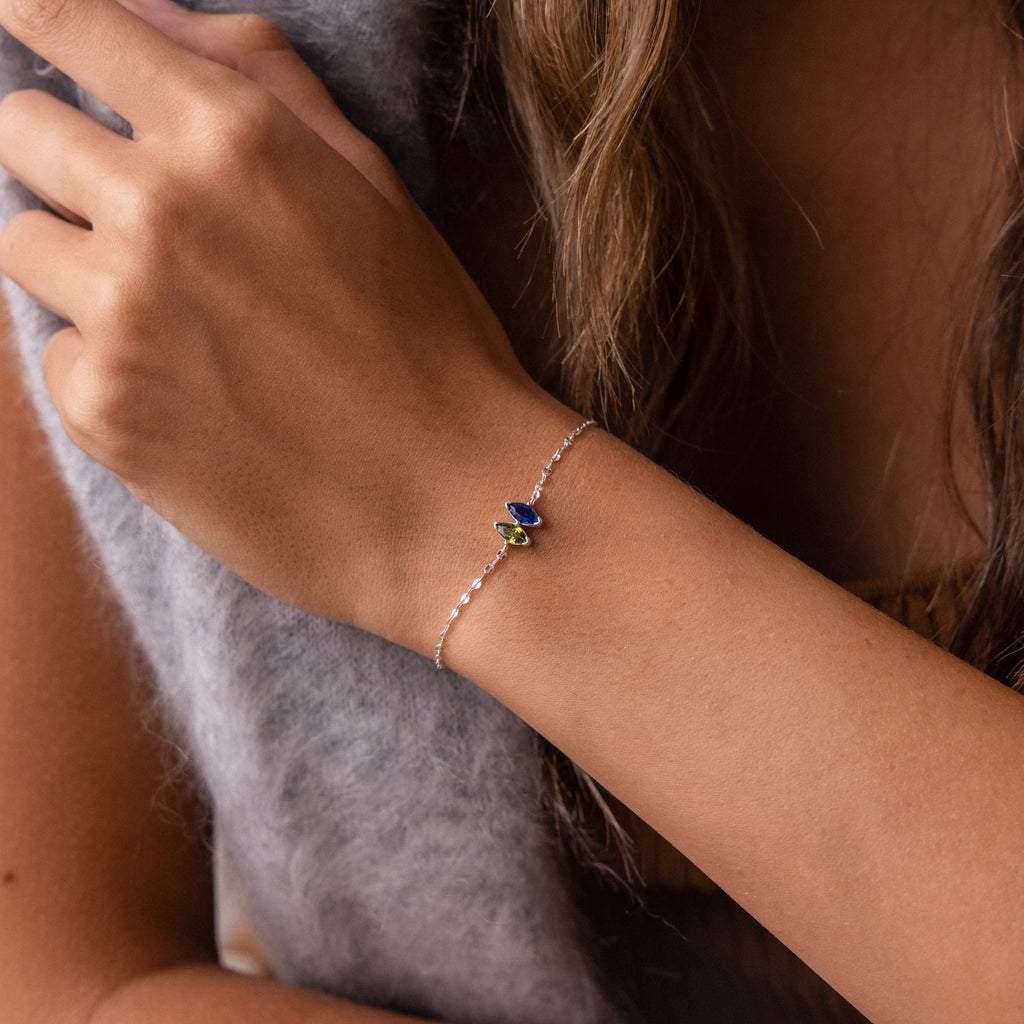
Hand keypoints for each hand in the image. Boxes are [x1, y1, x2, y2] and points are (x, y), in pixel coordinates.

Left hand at [0, 0, 569, 650]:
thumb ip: (262, 79)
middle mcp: (159, 208)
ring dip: (80, 267)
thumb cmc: (432, 343)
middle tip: (140, 219)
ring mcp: (120, 312)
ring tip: (179, 323)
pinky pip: (57, 355)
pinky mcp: (101, 410)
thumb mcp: (376, 188)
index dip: (46, 22)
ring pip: (24, 245)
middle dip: (66, 160)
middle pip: (24, 131)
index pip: (75, 26)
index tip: (28, 26)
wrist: (447, 499)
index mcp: (234, 137)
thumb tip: (154, 14)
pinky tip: (191, 399)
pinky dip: (105, 367)